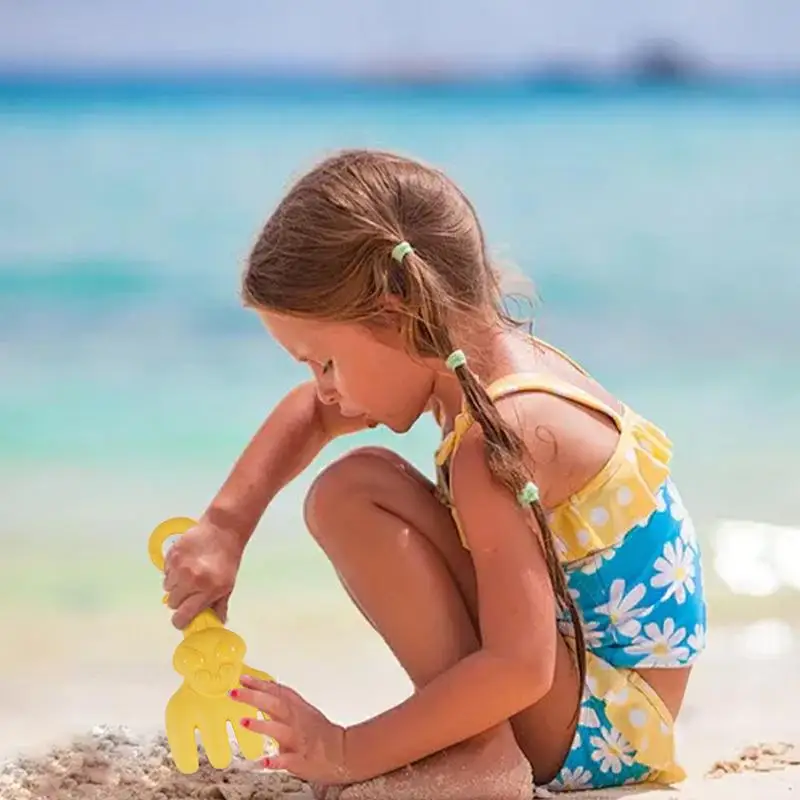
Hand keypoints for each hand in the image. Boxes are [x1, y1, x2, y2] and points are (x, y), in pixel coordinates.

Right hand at [163, 518, 244, 628]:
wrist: (223, 530)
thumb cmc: (228, 559)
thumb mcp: (228, 585)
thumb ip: (220, 606)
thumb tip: (216, 623)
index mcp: (207, 590)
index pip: (182, 616)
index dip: (181, 620)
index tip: (183, 618)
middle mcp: (191, 579)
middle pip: (173, 603)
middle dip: (180, 601)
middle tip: (190, 592)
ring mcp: (180, 567)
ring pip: (167, 588)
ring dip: (176, 585)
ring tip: (189, 575)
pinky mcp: (172, 555)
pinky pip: (166, 572)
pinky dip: (172, 572)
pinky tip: (185, 565)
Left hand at [231, 674, 350, 785]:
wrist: (342, 752)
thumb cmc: (320, 732)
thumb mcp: (302, 710)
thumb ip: (282, 702)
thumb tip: (262, 691)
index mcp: (297, 708)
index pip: (277, 691)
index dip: (259, 684)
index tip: (242, 678)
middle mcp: (296, 721)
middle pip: (275, 705)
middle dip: (254, 697)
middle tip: (235, 693)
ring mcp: (298, 740)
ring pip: (279, 730)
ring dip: (262, 725)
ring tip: (244, 722)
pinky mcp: (300, 760)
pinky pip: (287, 760)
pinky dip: (276, 761)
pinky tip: (264, 762)